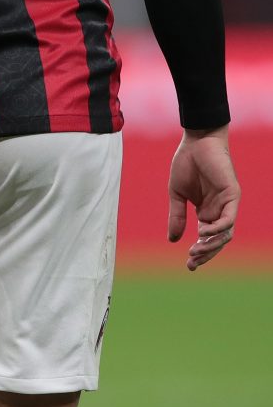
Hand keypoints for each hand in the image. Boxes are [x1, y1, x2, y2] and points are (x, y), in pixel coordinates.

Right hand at [168, 125, 239, 270]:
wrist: (196, 140)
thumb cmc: (186, 162)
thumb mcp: (176, 193)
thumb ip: (177, 216)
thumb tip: (172, 240)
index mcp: (206, 211)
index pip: (206, 239)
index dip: (200, 253)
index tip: (188, 265)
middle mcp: (218, 211)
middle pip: (218, 241)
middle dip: (206, 254)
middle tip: (191, 262)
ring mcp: (227, 204)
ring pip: (225, 234)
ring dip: (212, 245)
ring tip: (195, 251)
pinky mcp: (232, 195)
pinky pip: (228, 219)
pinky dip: (218, 229)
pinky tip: (203, 232)